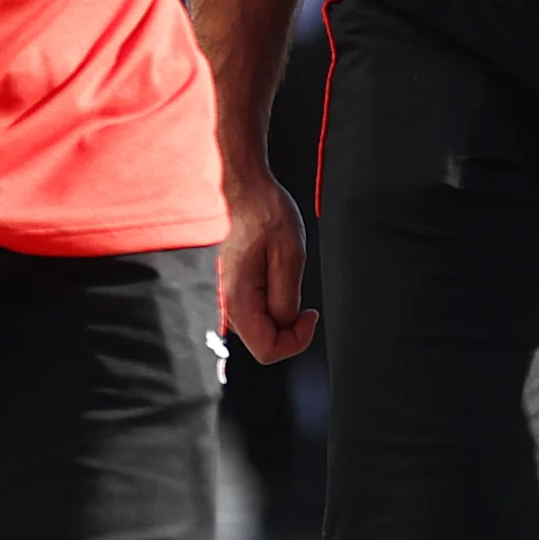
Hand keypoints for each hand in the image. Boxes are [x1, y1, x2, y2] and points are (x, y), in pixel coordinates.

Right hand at [217, 158, 318, 364]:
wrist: (243, 188)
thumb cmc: (264, 212)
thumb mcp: (289, 254)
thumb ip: (286, 298)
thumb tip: (288, 325)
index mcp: (239, 299)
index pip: (267, 350)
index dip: (297, 340)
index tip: (310, 315)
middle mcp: (228, 303)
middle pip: (263, 342)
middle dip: (290, 329)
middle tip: (306, 302)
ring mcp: (229, 296)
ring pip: (260, 328)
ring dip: (282, 314)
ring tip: (290, 280)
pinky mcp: (235, 287)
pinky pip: (256, 310)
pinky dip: (274, 303)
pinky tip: (280, 277)